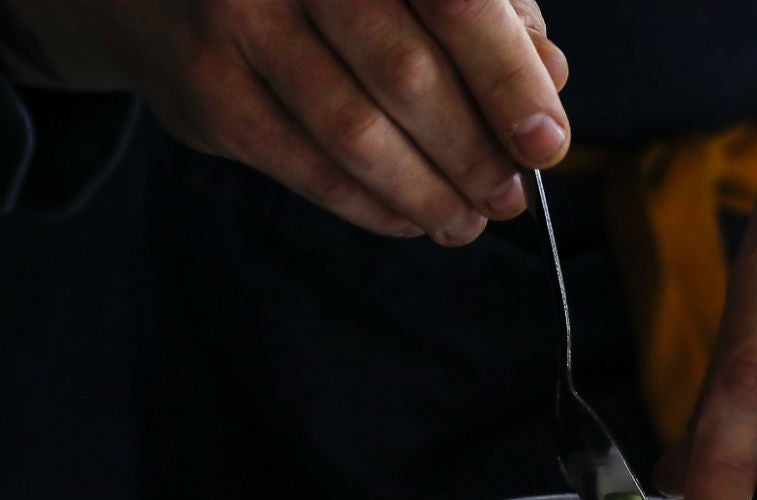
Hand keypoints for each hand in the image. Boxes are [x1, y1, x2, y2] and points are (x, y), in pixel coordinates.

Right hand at [0, 0, 570, 243]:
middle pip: (407, 76)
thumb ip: (488, 11)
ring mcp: (239, 22)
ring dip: (427, 194)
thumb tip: (550, 79)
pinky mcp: (207, 91)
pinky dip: (371, 205)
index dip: (507, 80)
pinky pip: (307, 168)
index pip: (456, 2)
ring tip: (468, 220)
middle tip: (508, 195)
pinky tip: (410, 218)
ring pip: (356, 135)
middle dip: (473, 152)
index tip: (546, 145)